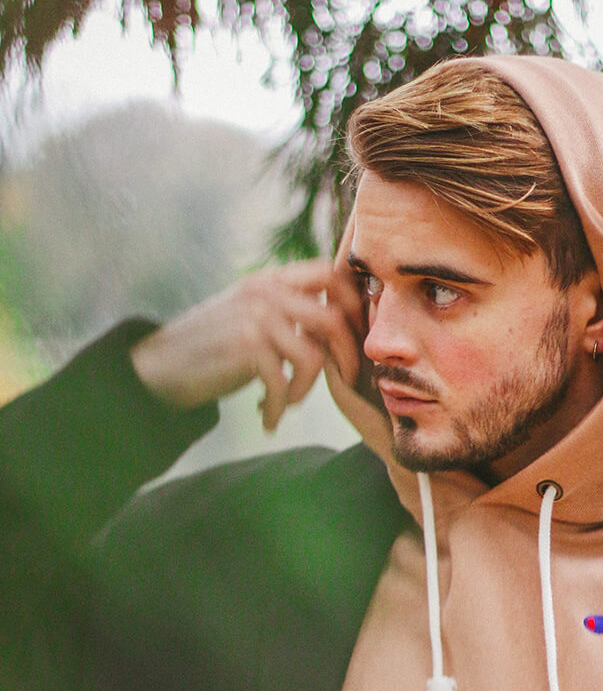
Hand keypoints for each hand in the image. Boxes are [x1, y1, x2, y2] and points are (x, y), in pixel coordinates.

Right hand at [130, 256, 364, 430]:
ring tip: (288, 401)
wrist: (159, 366)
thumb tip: (343, 328)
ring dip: (307, 389)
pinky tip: (267, 417)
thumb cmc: (213, 346)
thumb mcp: (252, 315)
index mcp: (270, 280)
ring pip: (314, 356)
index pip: (329, 272)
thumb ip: (290, 312)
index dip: (353, 302)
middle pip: (333, 318)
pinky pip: (285, 383)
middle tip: (342, 379)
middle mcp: (265, 293)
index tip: (355, 333)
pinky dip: (279, 407)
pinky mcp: (246, 348)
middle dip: (345, 355)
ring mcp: (256, 318)